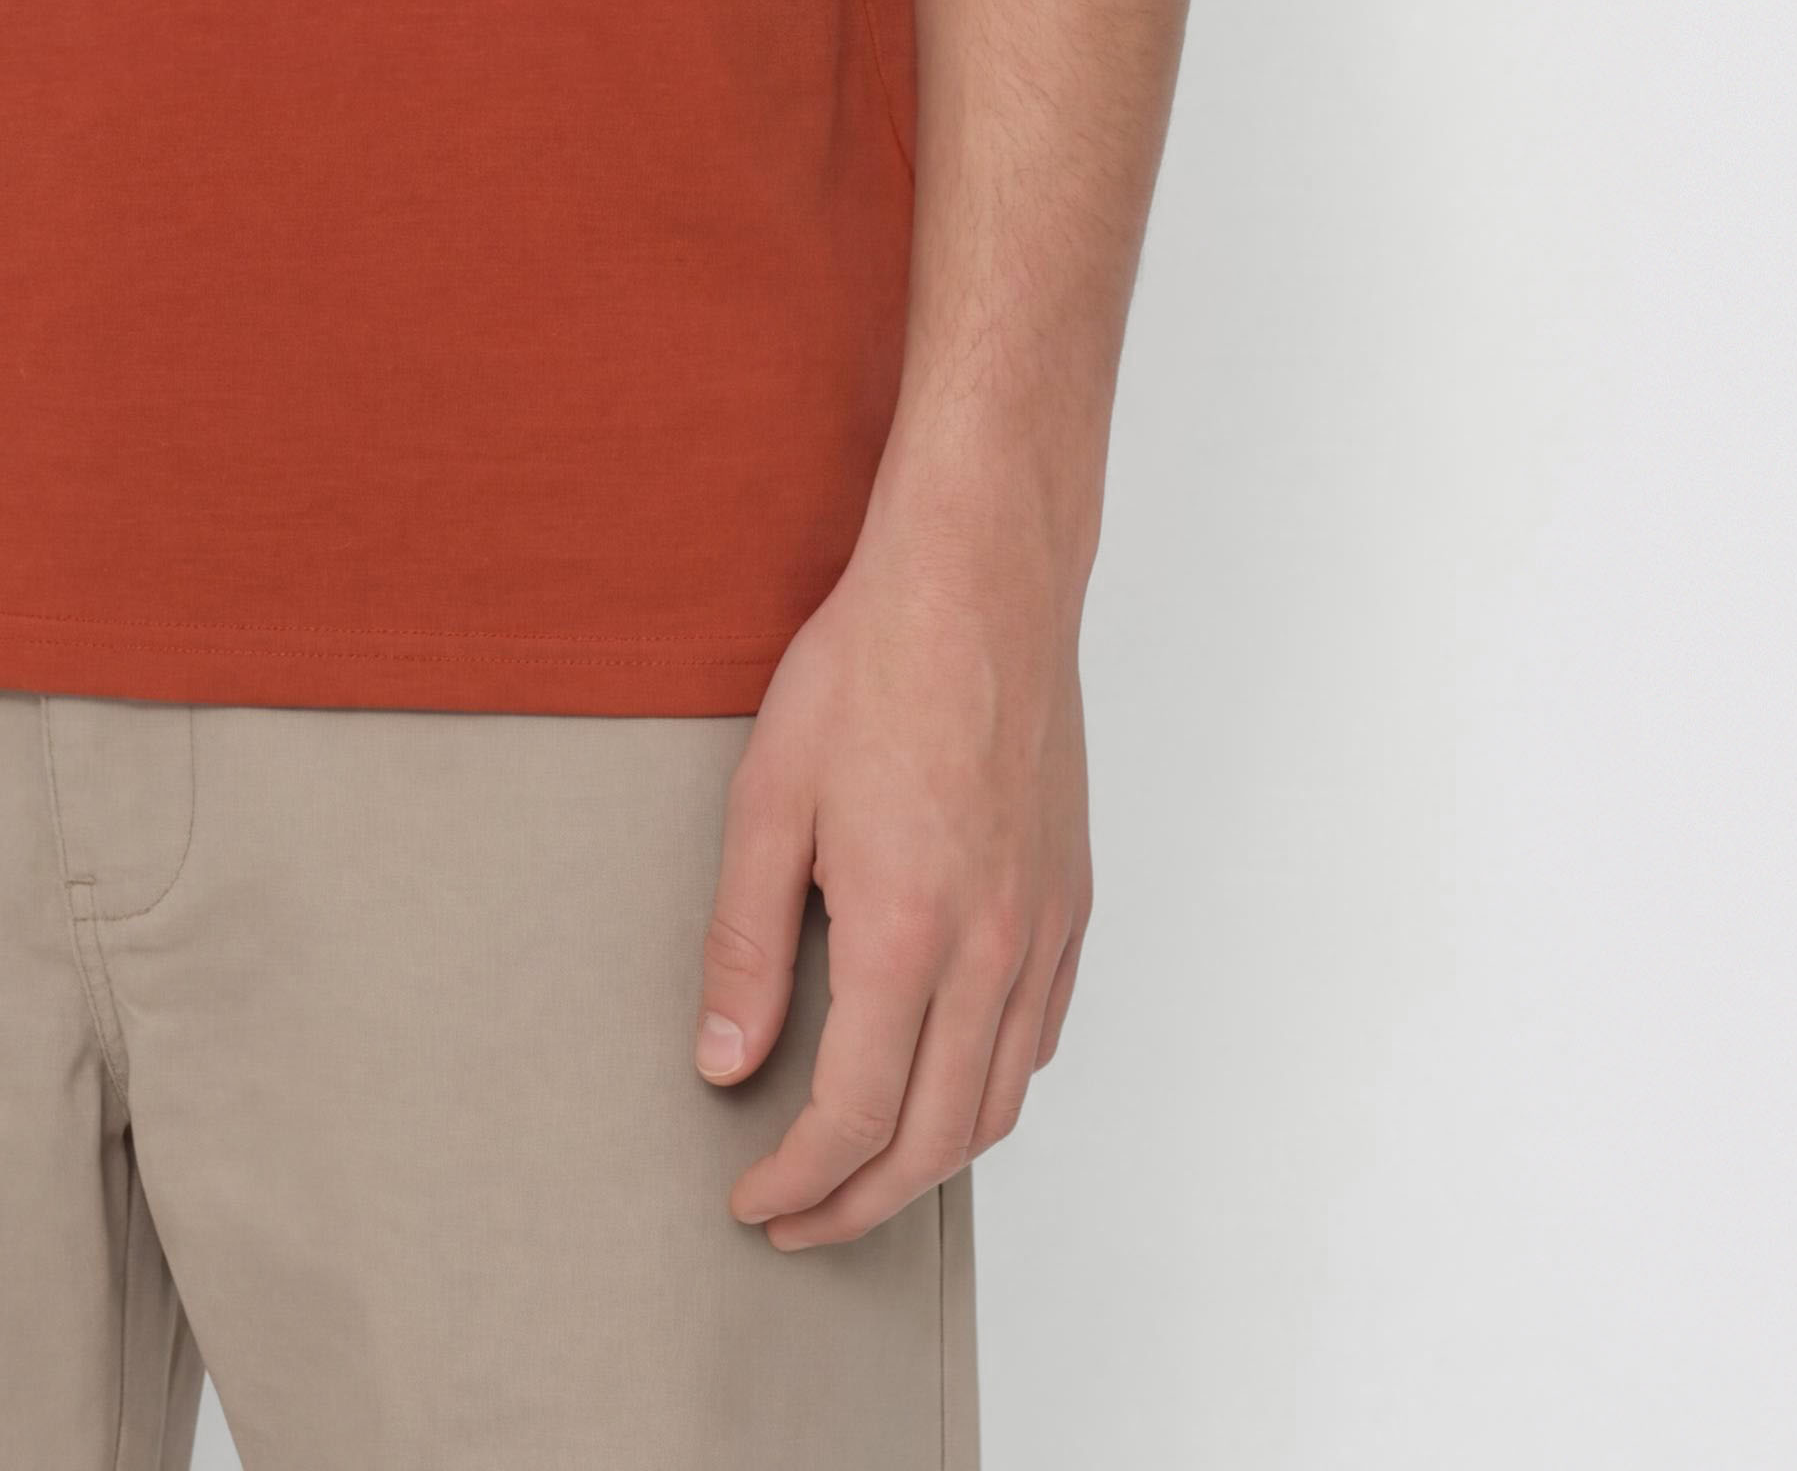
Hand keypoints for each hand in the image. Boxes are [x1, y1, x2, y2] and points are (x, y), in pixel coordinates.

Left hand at [694, 493, 1090, 1243]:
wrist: (979, 579)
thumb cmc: (871, 665)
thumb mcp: (769, 796)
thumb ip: (745, 942)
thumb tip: (725, 1061)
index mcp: (906, 930)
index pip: (854, 1115)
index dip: (797, 1179)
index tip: (754, 1200)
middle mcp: (991, 948)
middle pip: (933, 1139)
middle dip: (858, 1203)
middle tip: (796, 1218)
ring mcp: (1043, 928)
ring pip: (998, 1101)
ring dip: (928, 1161)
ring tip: (862, 1170)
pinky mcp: (1072, 900)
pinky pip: (1039, 1036)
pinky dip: (988, 1088)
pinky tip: (942, 1077)